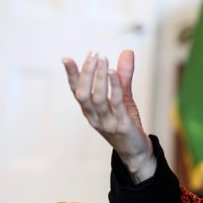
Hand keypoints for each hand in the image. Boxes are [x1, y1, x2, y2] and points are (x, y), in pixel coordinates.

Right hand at [63, 50, 154, 182]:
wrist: (136, 151)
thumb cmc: (126, 123)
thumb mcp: (123, 97)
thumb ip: (123, 76)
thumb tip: (127, 51)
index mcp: (90, 110)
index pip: (76, 90)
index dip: (71, 75)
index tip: (66, 58)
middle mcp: (94, 116)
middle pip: (83, 93)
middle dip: (86, 73)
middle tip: (93, 54)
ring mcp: (106, 122)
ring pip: (97, 98)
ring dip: (99, 77)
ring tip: (103, 60)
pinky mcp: (121, 125)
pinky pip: (115, 104)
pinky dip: (113, 87)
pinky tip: (114, 73)